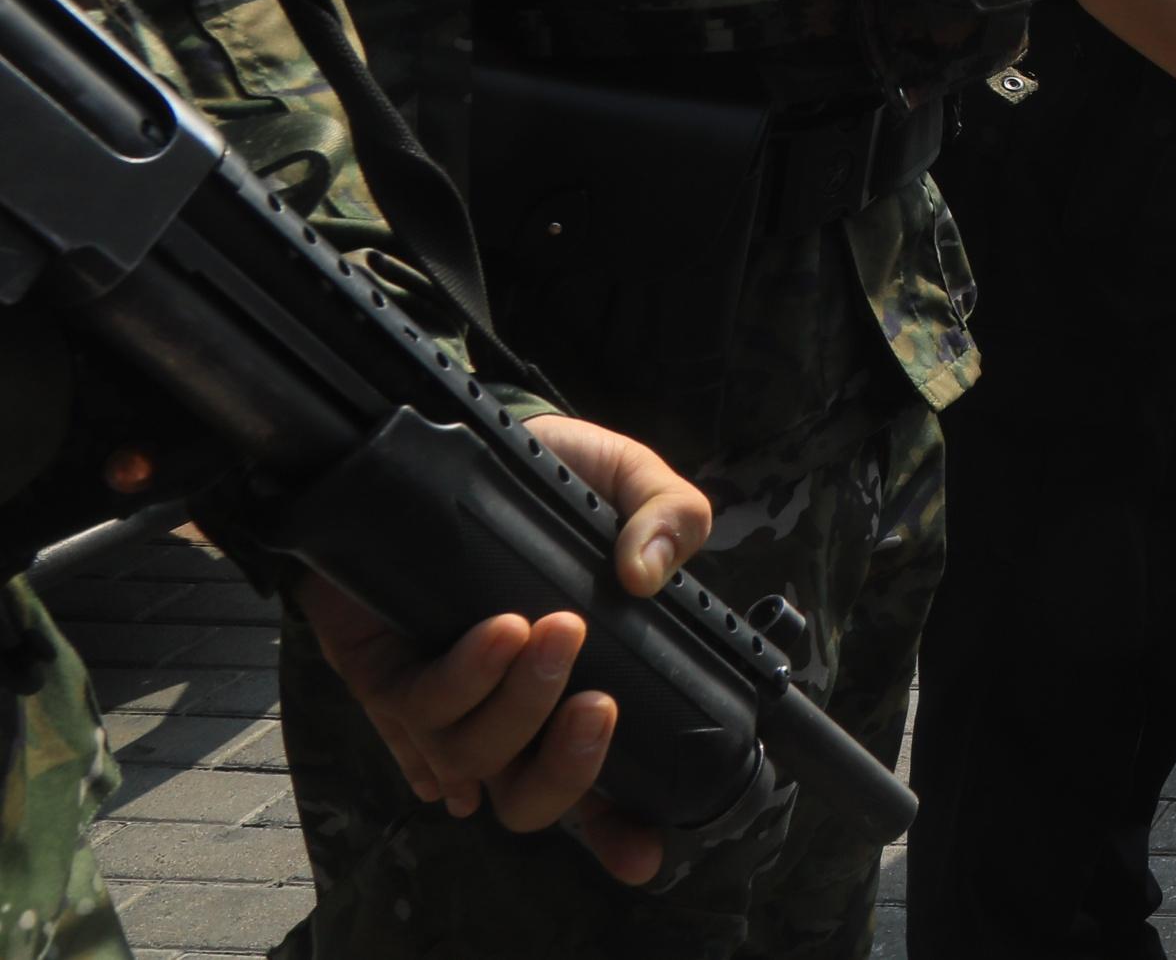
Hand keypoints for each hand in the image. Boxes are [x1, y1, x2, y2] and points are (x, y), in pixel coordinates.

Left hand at [300, 414, 713, 883]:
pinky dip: (462, 681)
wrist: (456, 442)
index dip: (620, 831)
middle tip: (598, 702)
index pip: (602, 790)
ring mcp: (447, 705)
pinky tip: (495, 637)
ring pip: (474, 757)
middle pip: (529, 802)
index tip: (644, 852)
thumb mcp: (632, 484)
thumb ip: (669, 520)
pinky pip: (416, 710)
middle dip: (568, 768)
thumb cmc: (552, 479)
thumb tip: (646, 576)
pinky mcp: (387, 675)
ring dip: (515, 704)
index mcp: (579, 691)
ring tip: (542, 625)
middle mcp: (512, 717)